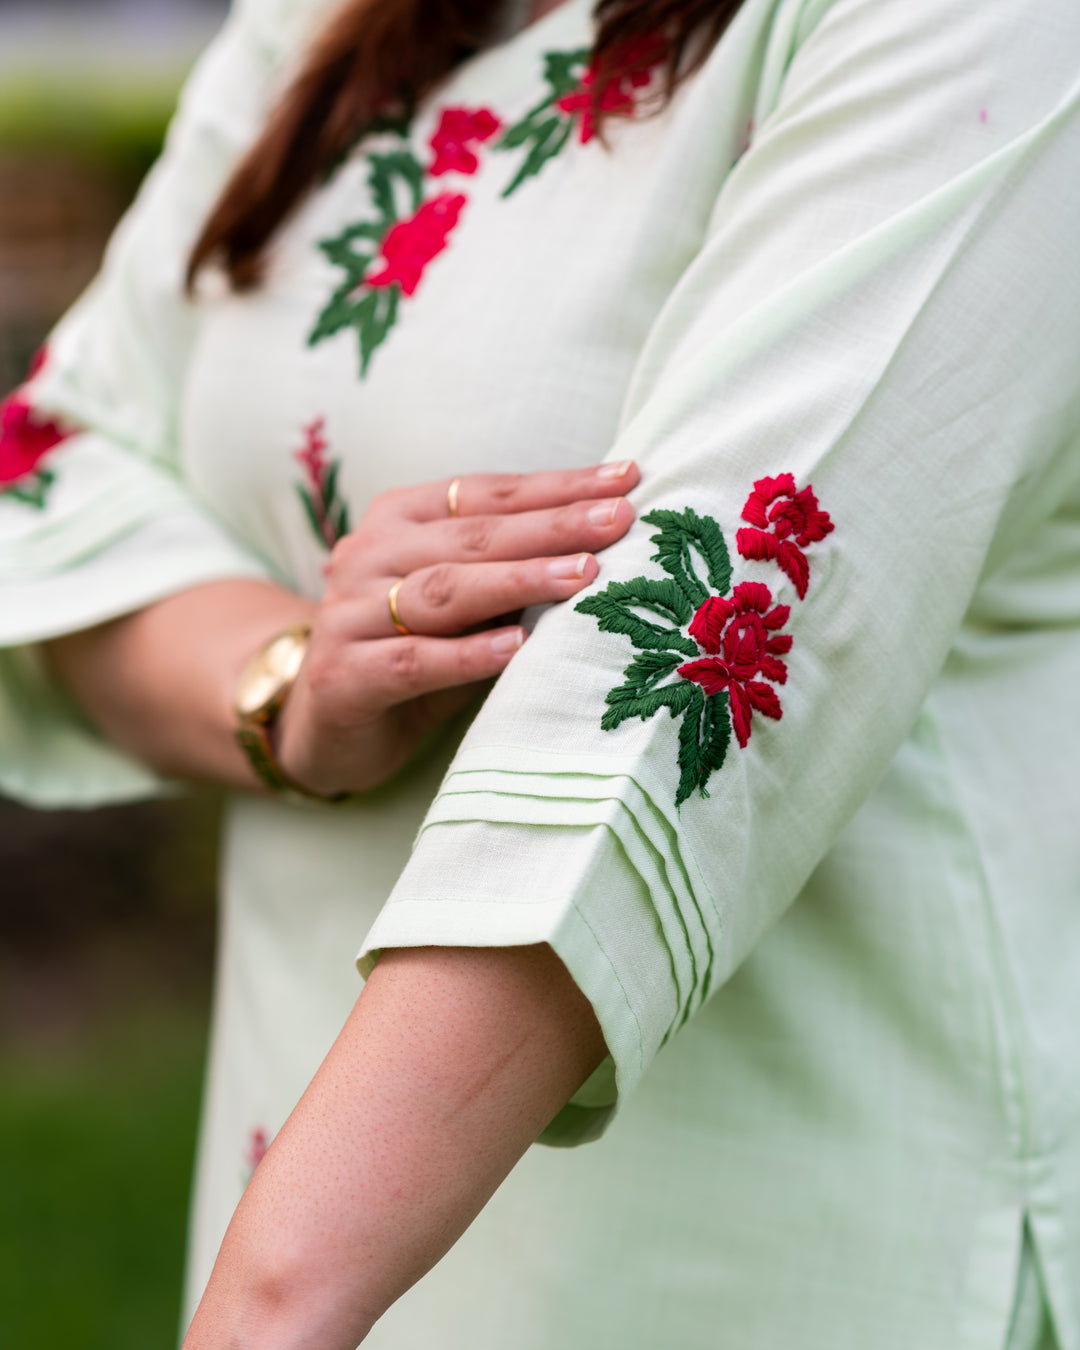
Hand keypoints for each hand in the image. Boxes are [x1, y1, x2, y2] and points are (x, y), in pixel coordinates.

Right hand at [274, 461, 638, 794]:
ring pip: (443, 590)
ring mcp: (348, 614)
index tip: (626, 479)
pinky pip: (412, 661)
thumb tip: (605, 547)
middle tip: (618, 520)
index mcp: (399, 520)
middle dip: (552, 525)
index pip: (487, 494)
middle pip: (473, 534)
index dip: (556, 486)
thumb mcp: (464, 607)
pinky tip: (516, 646)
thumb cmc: (411, 652)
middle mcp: (368, 555)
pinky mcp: (343, 675)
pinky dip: (466, 654)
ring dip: (518, 581)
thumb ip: (511, 575)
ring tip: (582, 576)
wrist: (322, 724)